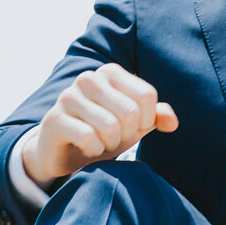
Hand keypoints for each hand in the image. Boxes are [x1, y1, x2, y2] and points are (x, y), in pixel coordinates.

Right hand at [21, 63, 178, 186]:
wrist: (65, 153)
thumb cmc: (105, 134)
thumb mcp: (135, 125)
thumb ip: (156, 118)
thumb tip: (172, 123)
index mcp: (110, 72)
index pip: (147, 96)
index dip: (147, 120)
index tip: (134, 128)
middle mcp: (88, 78)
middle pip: (130, 112)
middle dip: (128, 135)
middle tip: (115, 138)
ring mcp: (68, 97)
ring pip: (110, 127)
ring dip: (110, 144)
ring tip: (101, 142)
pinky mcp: (53, 119)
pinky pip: (89, 138)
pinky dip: (94, 150)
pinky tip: (86, 148)